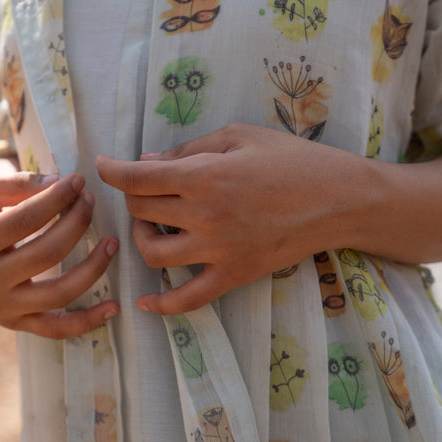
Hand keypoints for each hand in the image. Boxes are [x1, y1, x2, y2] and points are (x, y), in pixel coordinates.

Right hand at [0, 169, 118, 337]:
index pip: (24, 220)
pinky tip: (113, 307)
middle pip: (47, 253)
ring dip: (93, 267)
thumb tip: (58, 182)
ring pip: (59, 294)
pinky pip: (56, 330)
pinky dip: (88, 322)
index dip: (57, 198)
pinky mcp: (15, 324)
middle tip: (90, 201)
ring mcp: (1, 309)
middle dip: (77, 222)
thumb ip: (12, 184)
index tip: (79, 180)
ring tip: (111, 242)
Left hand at [96, 123, 363, 314]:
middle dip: (134, 198)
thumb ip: (191, 149)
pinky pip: (189, 298)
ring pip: (153, 254)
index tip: (102, 165)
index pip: (137, 178)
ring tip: (152, 227)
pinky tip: (145, 304)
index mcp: (203, 175)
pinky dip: (163, 305)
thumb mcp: (240, 136)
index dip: (111, 169)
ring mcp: (217, 250)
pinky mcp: (234, 275)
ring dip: (142, 239)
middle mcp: (203, 215)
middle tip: (146, 189)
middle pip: (141, 212)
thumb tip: (150, 162)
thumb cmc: (292, 158)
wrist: (339, 199)